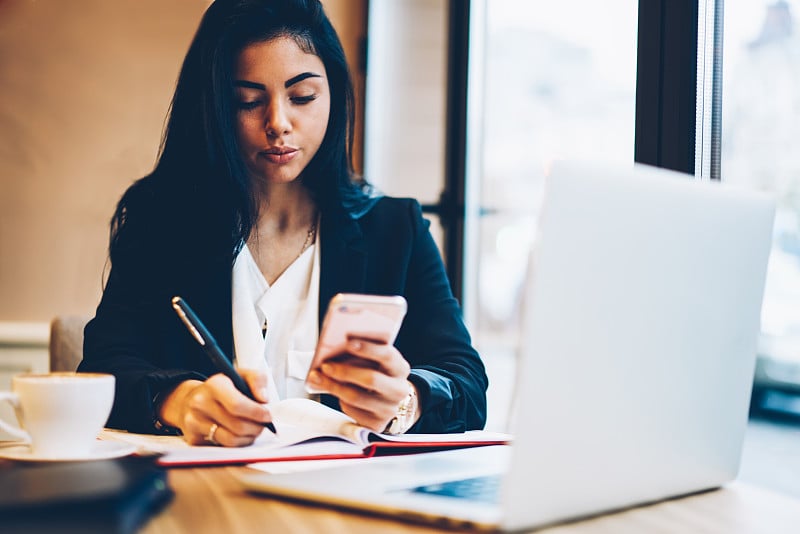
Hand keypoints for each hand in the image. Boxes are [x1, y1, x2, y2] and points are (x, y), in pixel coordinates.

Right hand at [158, 369, 273, 446]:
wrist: (190, 400)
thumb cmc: (222, 388)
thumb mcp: (240, 375)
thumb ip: (257, 380)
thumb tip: (264, 399)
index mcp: (214, 385)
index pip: (237, 405)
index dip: (256, 413)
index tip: (267, 416)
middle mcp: (200, 403)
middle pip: (237, 426)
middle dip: (257, 428)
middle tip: (263, 425)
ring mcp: (194, 422)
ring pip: (231, 440)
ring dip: (248, 437)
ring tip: (252, 430)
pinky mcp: (193, 439)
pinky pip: (223, 448)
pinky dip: (237, 444)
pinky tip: (239, 434)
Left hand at [306, 338, 414, 431]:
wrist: (387, 401)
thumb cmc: (376, 374)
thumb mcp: (376, 362)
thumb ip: (362, 353)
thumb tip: (334, 347)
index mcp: (400, 369)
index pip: (388, 356)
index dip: (368, 349)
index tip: (348, 343)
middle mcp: (399, 390)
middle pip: (371, 379)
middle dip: (345, 371)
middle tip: (326, 365)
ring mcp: (389, 409)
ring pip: (356, 397)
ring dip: (333, 386)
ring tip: (318, 377)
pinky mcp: (376, 425)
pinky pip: (351, 411)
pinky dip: (339, 400)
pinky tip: (334, 391)